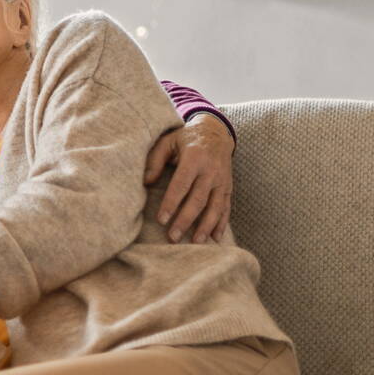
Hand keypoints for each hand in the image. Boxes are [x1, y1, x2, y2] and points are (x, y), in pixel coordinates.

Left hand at [144, 113, 234, 243]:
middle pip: (198, 199)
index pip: (182, 184)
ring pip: (215, 206)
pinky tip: (215, 237)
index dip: (172, 203)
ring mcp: (222, 180)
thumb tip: (145, 182)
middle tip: (173, 237)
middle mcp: (211, 170)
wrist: (216, 132)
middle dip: (186, 220)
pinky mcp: (228, 186)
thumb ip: (155, 160)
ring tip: (196, 242)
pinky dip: (222, 223)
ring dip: (206, 226)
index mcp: (194, 158)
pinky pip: (226, 207)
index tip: (162, 219)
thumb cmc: (185, 138)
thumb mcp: (167, 141)